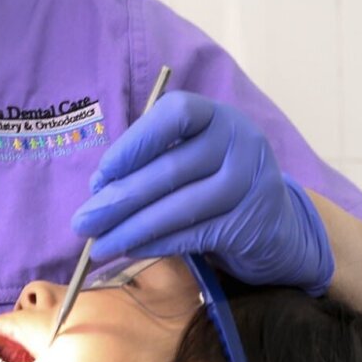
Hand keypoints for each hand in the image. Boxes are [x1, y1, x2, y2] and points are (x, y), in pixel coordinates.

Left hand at [72, 91, 333, 293]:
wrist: (279, 228)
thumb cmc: (217, 186)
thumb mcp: (193, 159)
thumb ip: (154, 163)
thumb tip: (100, 190)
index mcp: (217, 116)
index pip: (175, 113)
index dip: (135, 142)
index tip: (102, 173)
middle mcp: (240, 140)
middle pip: (171, 168)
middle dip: (119, 198)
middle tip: (82, 222)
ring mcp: (252, 181)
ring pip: (180, 206)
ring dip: (131, 228)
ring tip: (98, 244)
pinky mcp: (252, 222)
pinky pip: (195, 233)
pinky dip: (157, 243)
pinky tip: (130, 248)